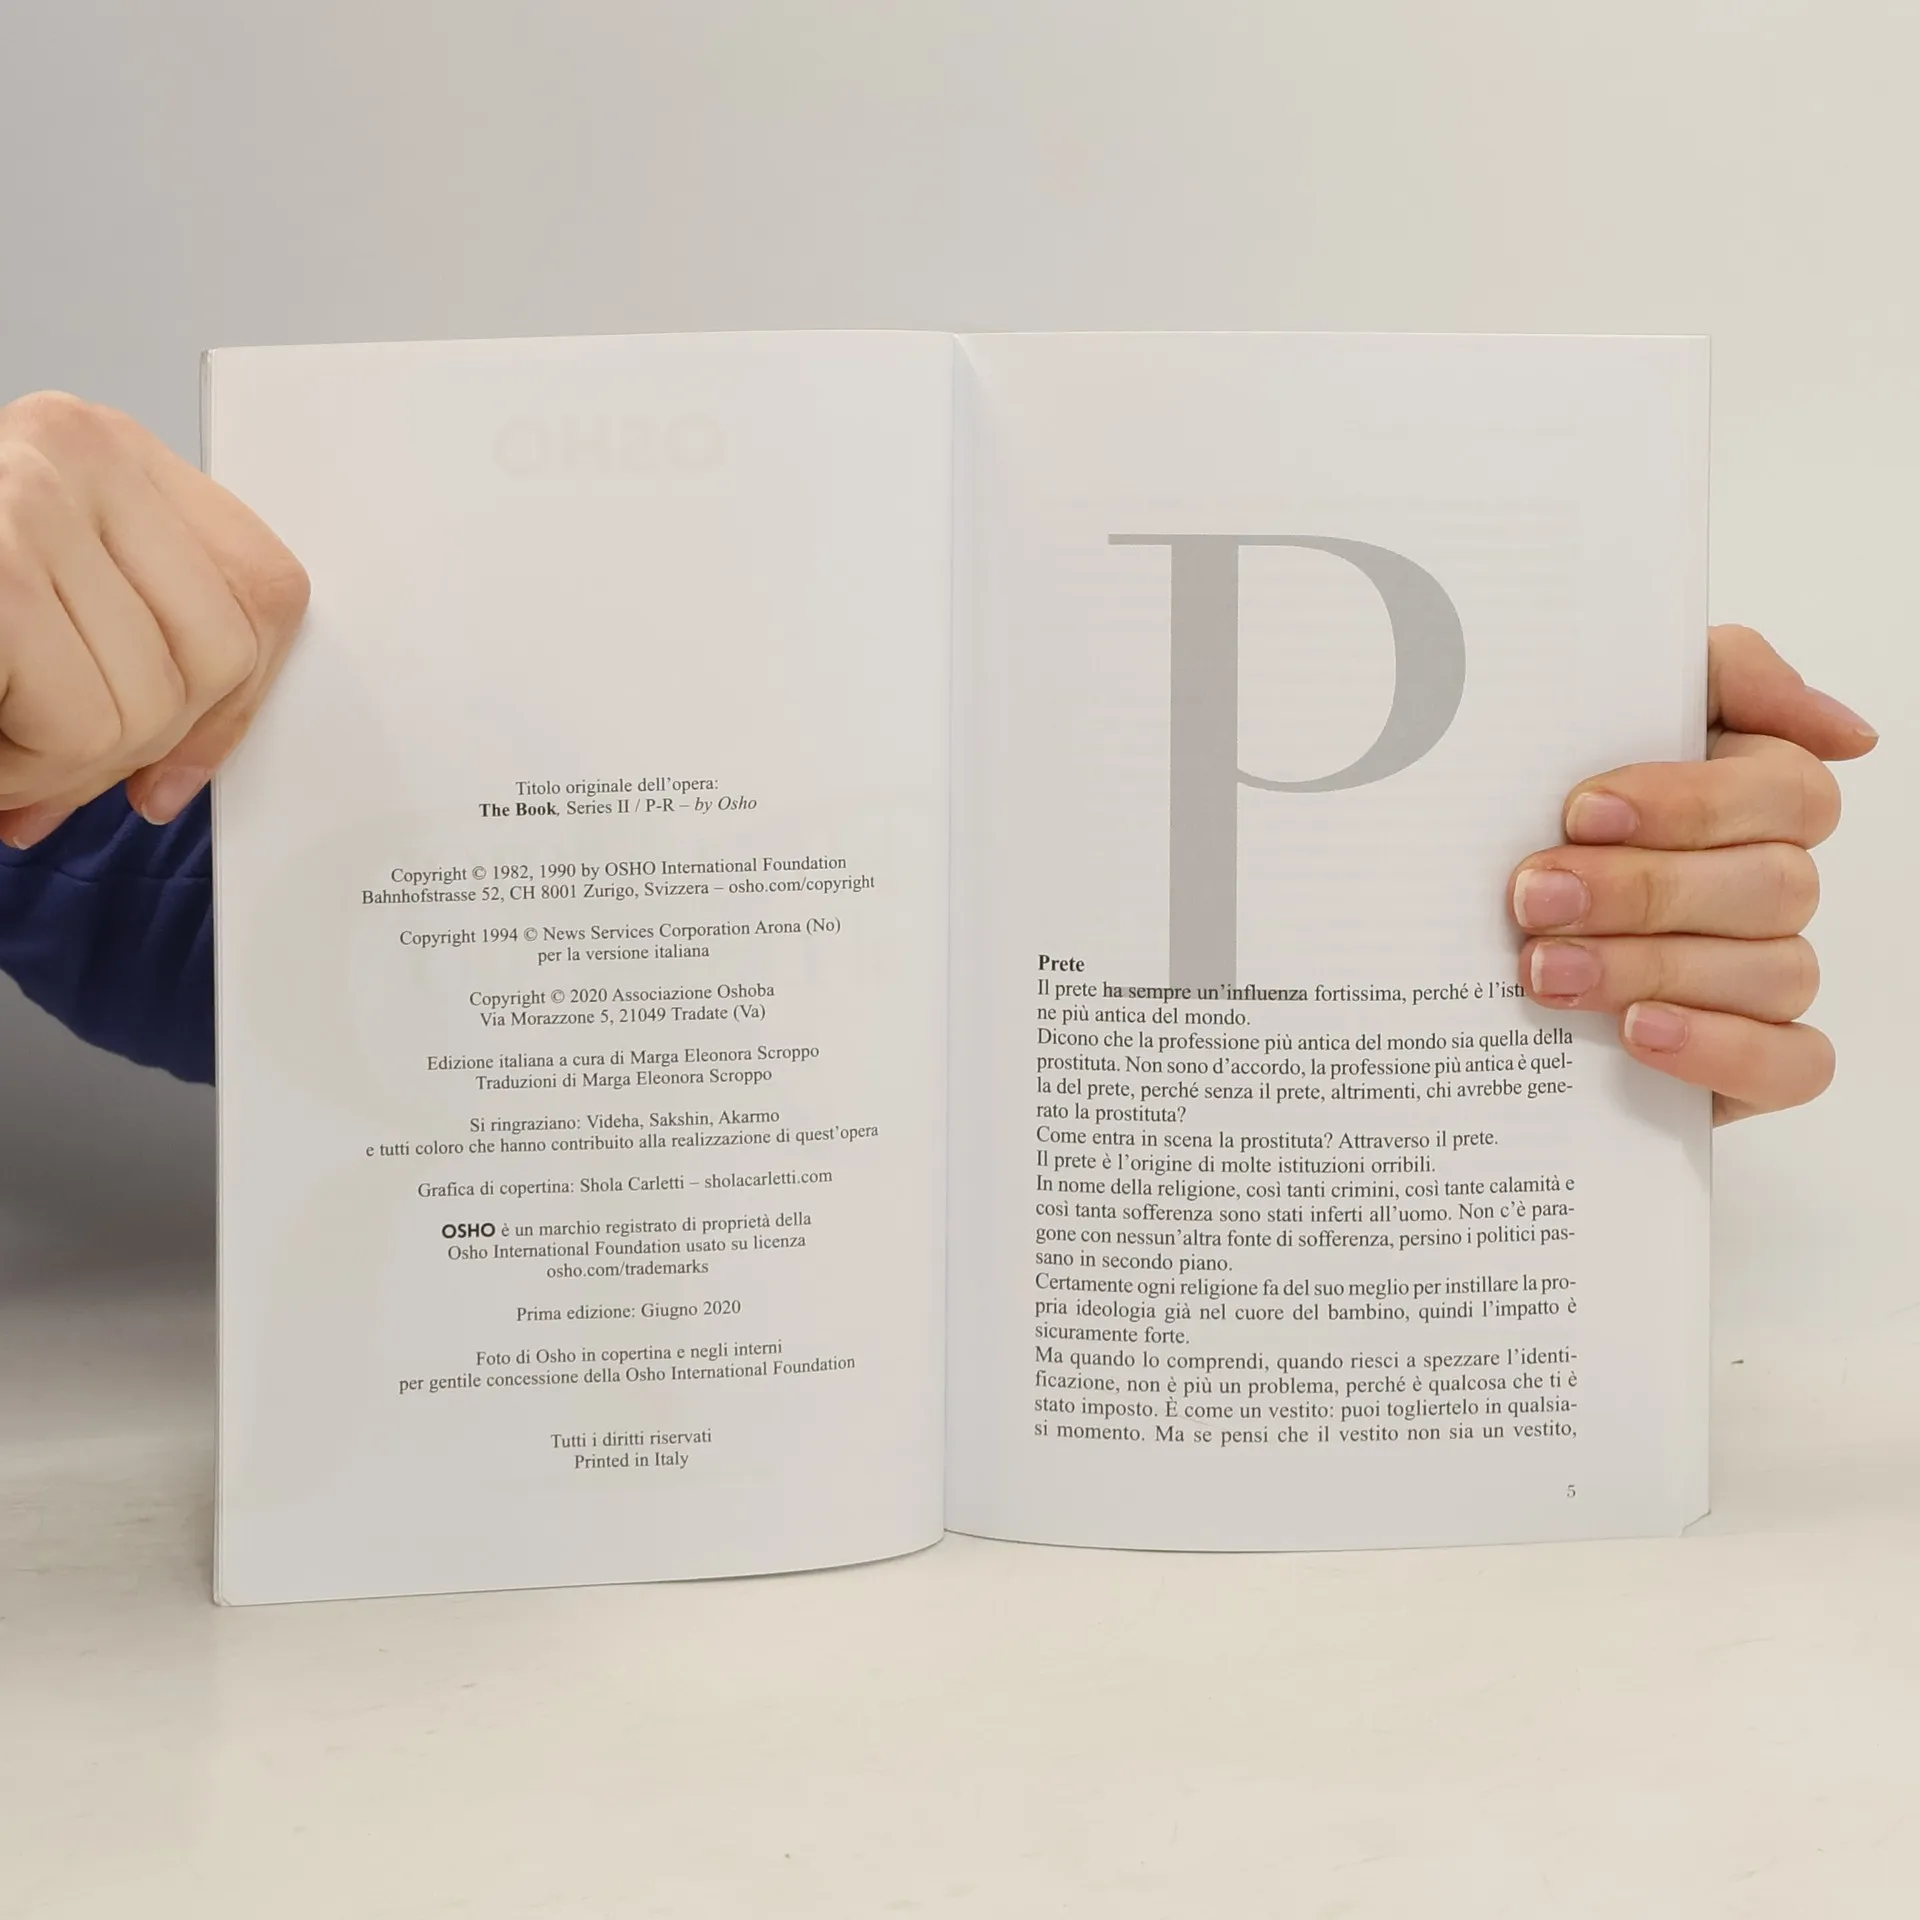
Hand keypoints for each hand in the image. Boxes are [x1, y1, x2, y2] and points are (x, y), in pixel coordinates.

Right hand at [0, 390, 308, 847]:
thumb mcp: (40, 602)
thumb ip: (129, 642)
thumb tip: (182, 768)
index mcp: (102, 450)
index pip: (264, 589)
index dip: (237, 706)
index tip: (171, 770)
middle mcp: (73, 450)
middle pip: (217, 660)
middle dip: (131, 748)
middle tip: (39, 759)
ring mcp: (25, 499)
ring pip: (148, 707)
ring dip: (59, 768)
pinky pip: (78, 723)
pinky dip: (21, 771)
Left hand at [1509, 625, 1876, 1123]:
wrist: (1449, 927)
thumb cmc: (1535, 814)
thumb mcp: (1599, 710)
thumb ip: (1724, 673)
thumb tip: (1846, 731)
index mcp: (1751, 798)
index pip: (1785, 790)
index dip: (1689, 802)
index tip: (1580, 812)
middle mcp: (1770, 885)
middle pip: (1770, 885)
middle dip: (1642, 891)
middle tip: (1534, 898)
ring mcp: (1767, 975)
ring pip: (1773, 970)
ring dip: (1649, 968)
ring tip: (1543, 971)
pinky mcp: (1755, 1061)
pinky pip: (1792, 1063)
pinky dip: (1720, 1047)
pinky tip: (1638, 1033)